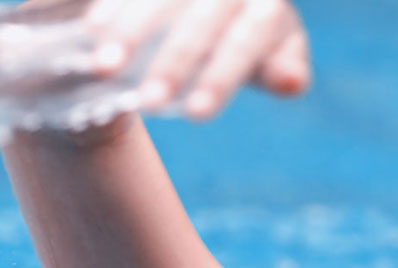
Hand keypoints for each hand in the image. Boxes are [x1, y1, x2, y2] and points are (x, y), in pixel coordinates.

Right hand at [85, 0, 310, 118]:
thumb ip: (284, 70)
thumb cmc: (256, 35)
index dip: (220, 77)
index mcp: (269, 5)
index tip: (197, 114)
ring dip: (131, 30)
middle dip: (174, 62)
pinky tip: (92, 28)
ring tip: (103, 68)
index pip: (246, 42)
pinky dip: (113, 4)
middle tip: (149, 103)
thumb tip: (292, 81)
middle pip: (202, 21)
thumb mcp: (278, 52)